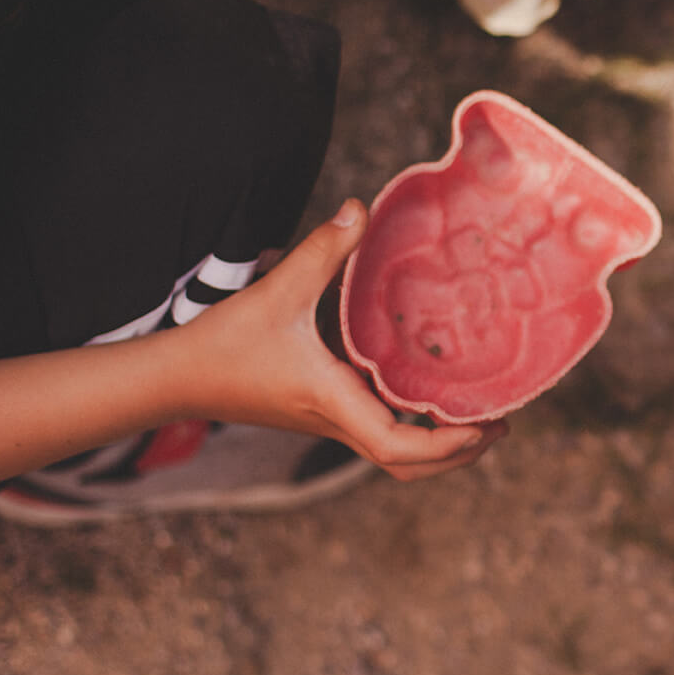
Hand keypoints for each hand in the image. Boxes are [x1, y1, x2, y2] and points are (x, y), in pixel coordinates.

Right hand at [173, 200, 505, 480]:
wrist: (173, 379)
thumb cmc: (222, 342)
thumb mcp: (278, 290)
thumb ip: (323, 250)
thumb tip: (359, 208)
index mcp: (334, 402)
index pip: (398, 447)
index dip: (447, 445)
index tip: (486, 427)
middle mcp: (337, 422)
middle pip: (410, 466)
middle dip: (459, 454)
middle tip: (500, 425)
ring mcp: (331, 422)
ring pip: (395, 454)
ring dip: (439, 445)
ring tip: (478, 412)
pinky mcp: (323, 412)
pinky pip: (379, 430)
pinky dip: (413, 425)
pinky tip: (429, 390)